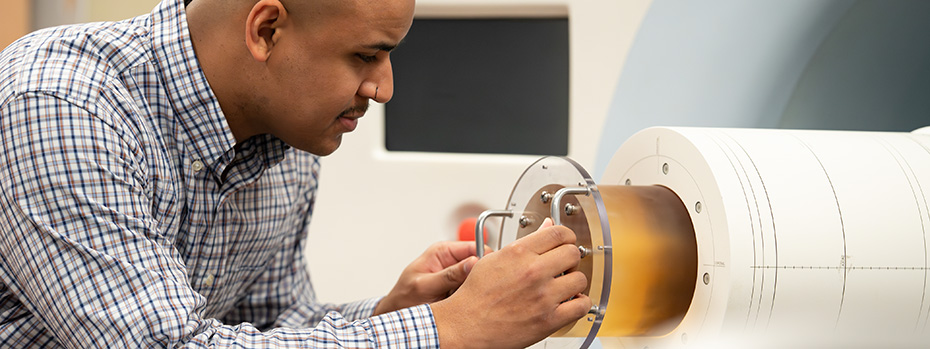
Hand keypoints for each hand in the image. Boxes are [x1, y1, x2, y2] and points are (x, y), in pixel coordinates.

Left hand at [374, 241, 481, 314]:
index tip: (486, 275)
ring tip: (462, 302)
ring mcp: (456, 276)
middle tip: (472, 292)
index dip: (485, 259)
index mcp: (443, 251)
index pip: (475, 246)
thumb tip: (472, 263)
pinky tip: (462, 306)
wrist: (395, 312)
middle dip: (480, 278)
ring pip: (478, 279)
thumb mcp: (424, 286)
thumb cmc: (404, 297)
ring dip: (474, 291)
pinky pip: (472, 292)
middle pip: (480, 263)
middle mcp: (451, 261)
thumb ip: (448, 275)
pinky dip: (470, 299)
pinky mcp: (458, 289)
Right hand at [430, 218, 590, 348]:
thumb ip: (525, 242)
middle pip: (573, 253)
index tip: (565, 243)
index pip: (559, 232)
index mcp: (519, 253)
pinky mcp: (549, 319)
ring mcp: (543, 296)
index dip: (566, 237)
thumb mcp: (495, 259)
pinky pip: (581, 306)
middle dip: (570, 258)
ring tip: (564, 286)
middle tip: (563, 266)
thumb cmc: (476, 295)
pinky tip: (569, 302)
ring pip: (580, 279)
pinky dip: (579, 303)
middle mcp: (533, 272)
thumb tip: (546, 226)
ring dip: (574, 281)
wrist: (466, 325)